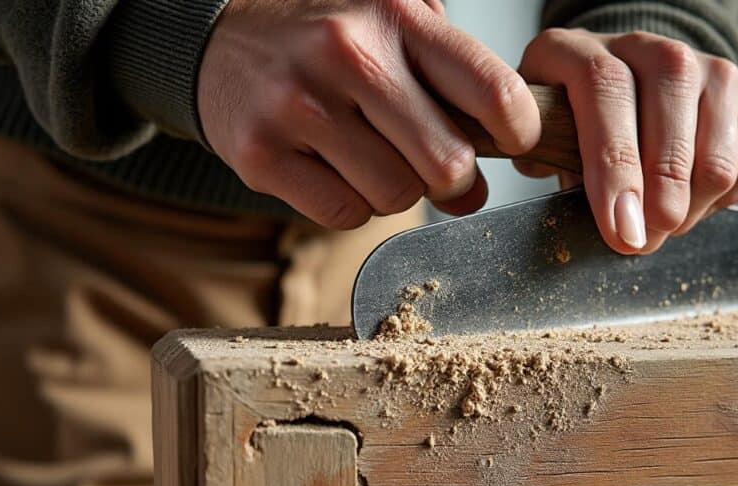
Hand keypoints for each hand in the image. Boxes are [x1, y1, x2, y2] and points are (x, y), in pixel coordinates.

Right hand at [198, 0, 540, 228]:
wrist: (218, 41)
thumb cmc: (326, 37)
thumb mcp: (391, 18)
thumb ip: (449, 68)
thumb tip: (494, 157)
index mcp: (393, 15)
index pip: (490, 89)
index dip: (519, 129)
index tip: (513, 139)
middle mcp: (346, 54)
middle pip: (447, 163)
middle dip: (457, 178)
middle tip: (445, 171)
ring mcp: (298, 106)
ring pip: (395, 196)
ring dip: (397, 190)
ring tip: (375, 158)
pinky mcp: (260, 154)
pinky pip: (344, 214)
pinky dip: (352, 204)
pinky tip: (336, 171)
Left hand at [516, 29, 737, 253]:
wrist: (627, 92)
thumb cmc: (574, 125)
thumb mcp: (543, 136)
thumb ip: (550, 162)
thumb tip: (609, 217)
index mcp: (581, 51)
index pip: (607, 93)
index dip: (615, 169)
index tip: (621, 230)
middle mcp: (651, 49)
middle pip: (670, 137)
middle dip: (658, 209)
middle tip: (640, 240)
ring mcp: (708, 68)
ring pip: (716, 165)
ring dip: (690, 211)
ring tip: (662, 218)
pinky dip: (725, 201)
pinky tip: (695, 197)